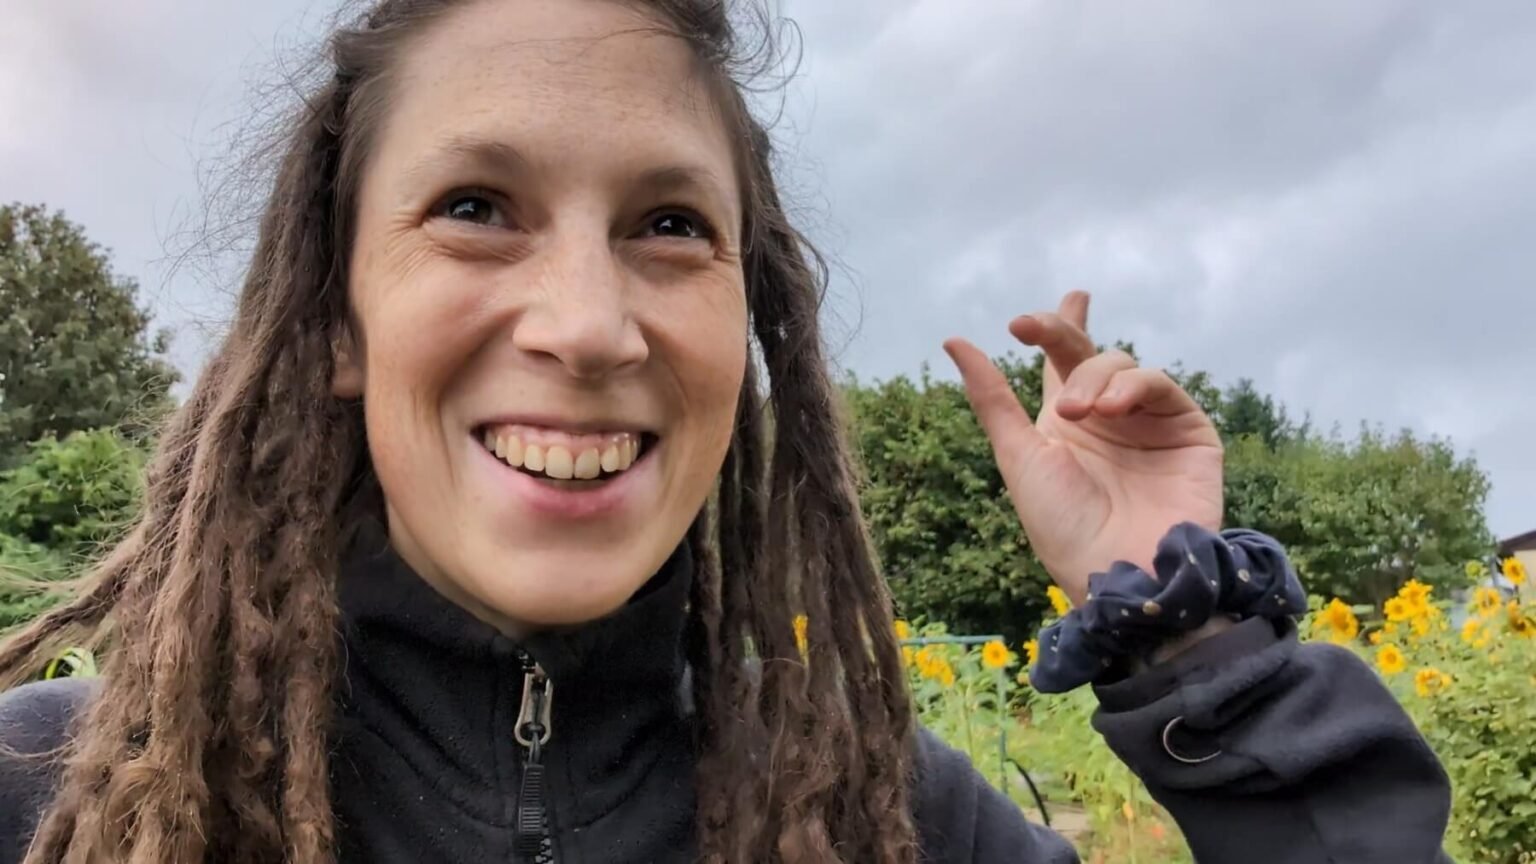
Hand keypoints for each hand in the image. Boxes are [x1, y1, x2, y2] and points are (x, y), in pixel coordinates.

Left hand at [943, 291, 1223, 605]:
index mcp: (1065, 423)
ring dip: (1092, 377)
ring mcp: (1149, 422)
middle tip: (1031, 328)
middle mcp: (1108, 417)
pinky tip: (1111, 410)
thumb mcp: (1018, 455)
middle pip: (1087, 352)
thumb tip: (953, 341)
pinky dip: (1132, 386)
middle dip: (1062, 331)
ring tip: (1077, 413)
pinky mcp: (1187, 430)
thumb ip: (992, 397)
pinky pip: (1160, 384)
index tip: (1019, 323)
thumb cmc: (1063, 525)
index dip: (1055, 326)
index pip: (1062, 360)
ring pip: (1121, 364)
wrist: (1119, 571)